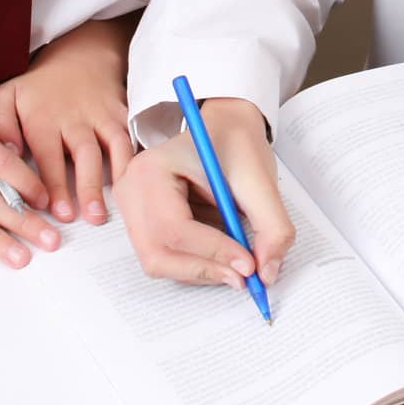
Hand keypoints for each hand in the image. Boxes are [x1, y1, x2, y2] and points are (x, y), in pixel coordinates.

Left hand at [0, 18, 135, 224]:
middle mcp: (75, 117)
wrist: (81, 57)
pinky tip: (135, 185)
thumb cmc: (39, 88)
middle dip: (83, 186)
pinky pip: (131, 139)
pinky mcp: (122, 117)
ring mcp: (102, 117)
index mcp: (43, 116)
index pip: (47, 153)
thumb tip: (8, 154)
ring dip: (112, 178)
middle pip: (82, 153)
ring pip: (112, 147)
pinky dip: (134, 162)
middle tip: (83, 217)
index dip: (51, 183)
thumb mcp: (6, 96)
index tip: (51, 210)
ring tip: (109, 209)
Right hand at [116, 98, 295, 288]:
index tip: (248, 264)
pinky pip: (165, 258)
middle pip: (157, 253)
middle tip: (244, 275)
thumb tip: (266, 273)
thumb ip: (271, 226)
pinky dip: (196, 263)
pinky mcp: (142, 223)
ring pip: (160, 262)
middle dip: (204, 269)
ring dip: (202, 269)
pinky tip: (221, 251)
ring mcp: (132, 209)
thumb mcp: (260, 179)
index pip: (174, 227)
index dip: (212, 252)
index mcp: (152, 169)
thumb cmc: (235, 144)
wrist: (224, 128)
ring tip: (236, 259)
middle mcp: (132, 191)